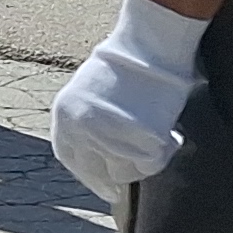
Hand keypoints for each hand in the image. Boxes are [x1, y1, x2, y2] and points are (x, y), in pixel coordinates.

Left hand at [50, 0, 208, 203]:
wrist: (148, 47)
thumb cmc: (125, 65)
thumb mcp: (88, 95)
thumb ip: (87, 124)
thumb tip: (99, 156)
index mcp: (64, 117)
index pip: (70, 158)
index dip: (88, 174)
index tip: (104, 184)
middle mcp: (81, 131)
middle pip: (96, 171)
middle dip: (113, 176)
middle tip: (130, 177)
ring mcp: (109, 138)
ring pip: (125, 171)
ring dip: (139, 161)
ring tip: (155, 137)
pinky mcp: (137, 141)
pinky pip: (149, 164)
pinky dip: (159, 155)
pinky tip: (167, 136)